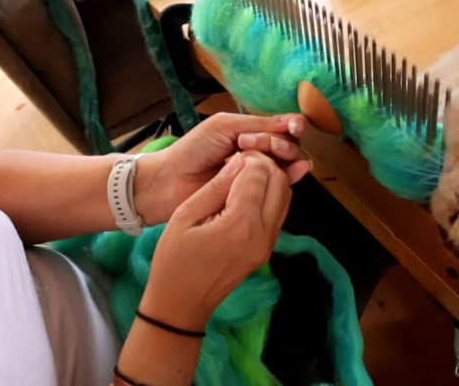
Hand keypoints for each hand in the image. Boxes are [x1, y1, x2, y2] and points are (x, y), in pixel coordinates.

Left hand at [135, 113, 310, 223]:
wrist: (171, 181)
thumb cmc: (193, 150)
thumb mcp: (225, 127)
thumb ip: (260, 124)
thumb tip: (296, 122)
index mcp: (251, 131)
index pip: (282, 127)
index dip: (291, 125)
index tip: (294, 127)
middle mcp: (258, 151)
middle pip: (288, 144)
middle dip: (278, 143)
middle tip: (248, 145)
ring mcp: (258, 173)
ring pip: (287, 163)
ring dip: (282, 158)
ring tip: (257, 159)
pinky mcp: (255, 193)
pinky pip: (280, 184)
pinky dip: (291, 176)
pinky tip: (298, 171)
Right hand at [138, 152, 291, 329]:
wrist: (181, 304)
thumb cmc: (174, 261)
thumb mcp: (186, 215)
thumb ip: (217, 186)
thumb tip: (241, 160)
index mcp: (241, 225)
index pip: (259, 174)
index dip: (248, 157)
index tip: (233, 154)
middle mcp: (262, 234)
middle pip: (280, 182)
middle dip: (264, 164)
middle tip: (240, 161)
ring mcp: (268, 245)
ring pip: (285, 196)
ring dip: (270, 179)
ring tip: (243, 175)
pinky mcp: (267, 250)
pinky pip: (278, 213)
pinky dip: (269, 196)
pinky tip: (247, 193)